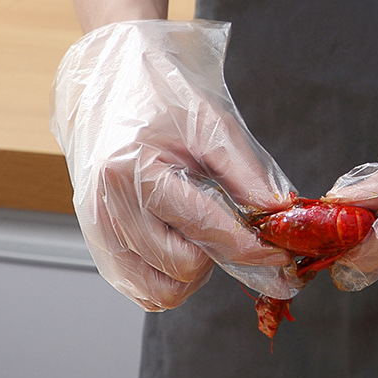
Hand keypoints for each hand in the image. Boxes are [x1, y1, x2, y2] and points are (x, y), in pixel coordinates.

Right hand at [51, 20, 300, 309]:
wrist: (108, 86)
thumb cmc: (159, 100)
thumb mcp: (211, 125)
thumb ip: (246, 175)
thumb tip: (278, 217)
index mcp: (134, 171)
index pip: (206, 229)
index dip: (252, 249)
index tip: (280, 254)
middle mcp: (108, 207)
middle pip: (184, 267)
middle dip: (219, 254)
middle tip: (232, 226)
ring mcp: (97, 231)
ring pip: (161, 291)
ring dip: (194, 274)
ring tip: (202, 235)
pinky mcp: (98, 247)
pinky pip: (142, 291)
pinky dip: (169, 280)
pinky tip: (181, 245)